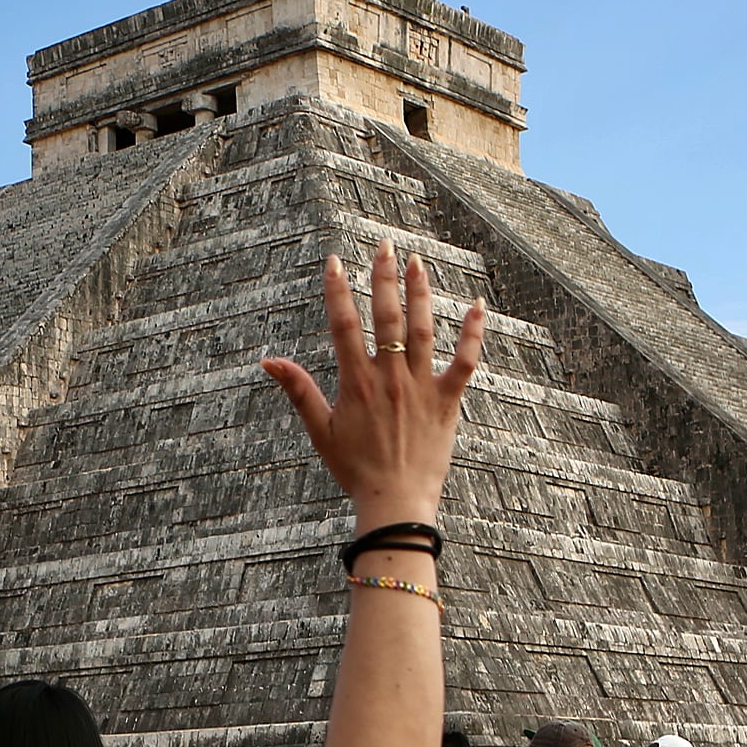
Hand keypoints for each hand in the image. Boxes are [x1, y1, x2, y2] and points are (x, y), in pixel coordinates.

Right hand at [260, 241, 483, 534]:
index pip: (343, 324)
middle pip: (385, 316)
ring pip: (421, 330)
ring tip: (417, 263)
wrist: (395, 501)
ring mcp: (420, 386)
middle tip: (384, 246)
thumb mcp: (321, 430)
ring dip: (420, 293)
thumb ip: (298, 390)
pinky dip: (473, 333)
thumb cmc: (356, 470)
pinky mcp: (447, 401)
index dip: (338, 290)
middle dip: (383, 277)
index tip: (335, 262)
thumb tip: (269, 360)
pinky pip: (464, 361)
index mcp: (356, 382)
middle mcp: (388, 377)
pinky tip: (478, 306)